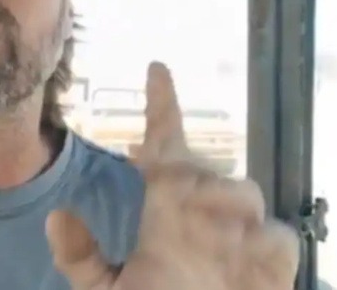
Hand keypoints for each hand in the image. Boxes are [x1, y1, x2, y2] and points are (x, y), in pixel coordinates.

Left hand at [46, 62, 299, 289]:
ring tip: (204, 230)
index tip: (156, 68)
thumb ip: (80, 258)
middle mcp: (202, 211)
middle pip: (204, 168)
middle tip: (177, 202)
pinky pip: (278, 236)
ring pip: (246, 192)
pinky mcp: (271, 259)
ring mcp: (239, 233)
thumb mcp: (104, 288)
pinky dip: (263, 242)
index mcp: (164, 207)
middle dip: (194, 179)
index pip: (166, 144)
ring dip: (225, 204)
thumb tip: (58, 215)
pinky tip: (240, 253)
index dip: (163, 104)